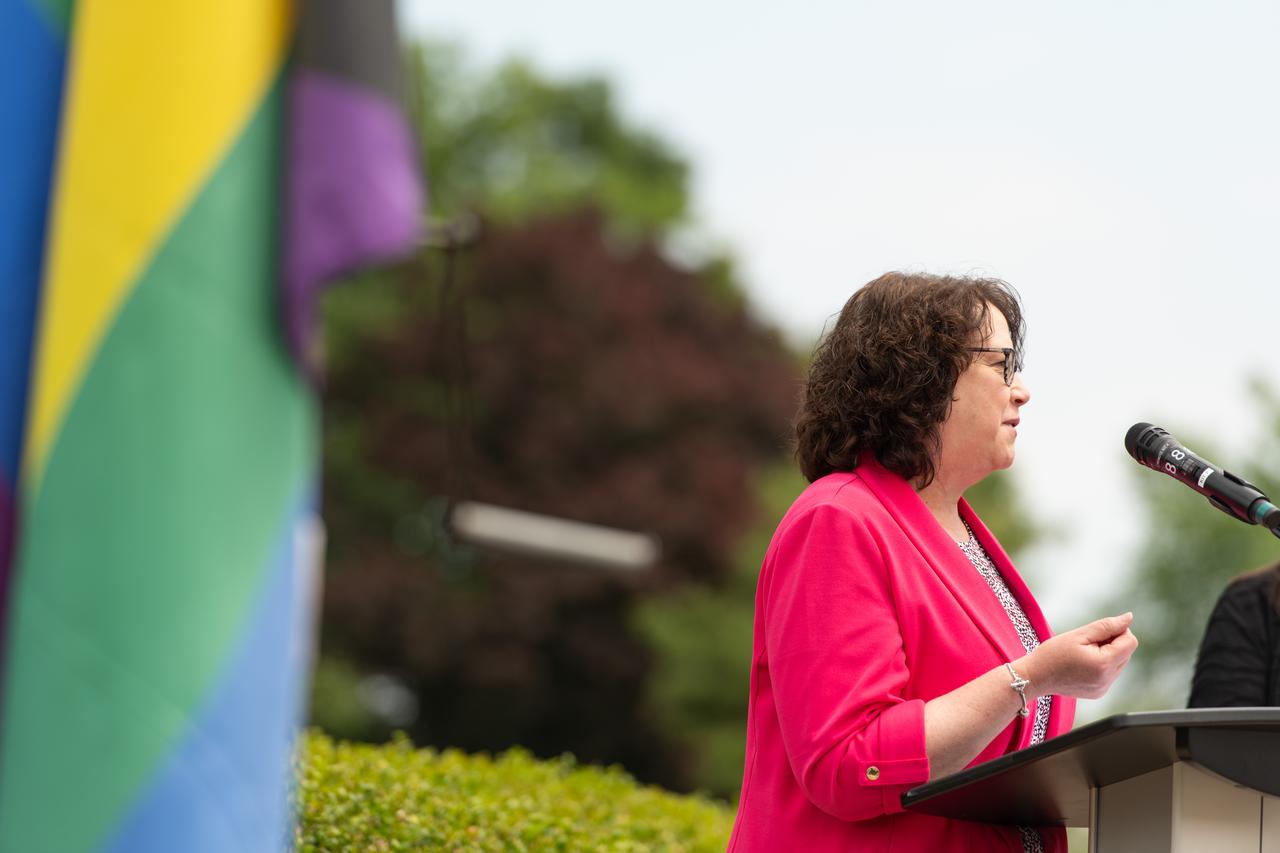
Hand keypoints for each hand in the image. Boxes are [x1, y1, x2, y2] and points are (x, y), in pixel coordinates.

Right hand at [1019, 612, 1137, 699]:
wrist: (1035, 677)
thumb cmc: (1053, 653)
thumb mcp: (1078, 634)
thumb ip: (1106, 626)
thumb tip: (1129, 618)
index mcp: (1103, 664)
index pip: (1130, 642)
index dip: (1117, 631)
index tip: (1097, 631)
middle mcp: (1107, 680)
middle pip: (1126, 653)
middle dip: (1112, 643)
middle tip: (1086, 642)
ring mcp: (1103, 688)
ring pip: (1119, 663)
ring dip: (1107, 653)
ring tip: (1082, 654)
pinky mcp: (1098, 692)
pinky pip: (1110, 673)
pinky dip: (1101, 665)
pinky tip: (1082, 664)